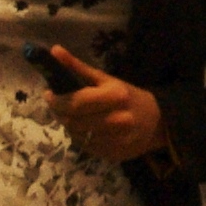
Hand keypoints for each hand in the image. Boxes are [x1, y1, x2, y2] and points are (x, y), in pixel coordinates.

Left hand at [40, 45, 167, 165]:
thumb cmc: (128, 96)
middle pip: (73, 121)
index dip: (57, 100)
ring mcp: (116, 140)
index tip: (49, 94)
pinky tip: (86, 128)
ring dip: (69, 125)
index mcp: (115, 96)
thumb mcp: (107, 79)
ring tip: (74, 116)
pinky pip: (85, 146)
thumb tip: (54, 50)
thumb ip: (78, 66)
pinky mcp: (114, 154)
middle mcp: (117, 120)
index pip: (76, 103)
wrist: (157, 122)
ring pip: (76, 135)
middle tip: (58, 105)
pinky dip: (80, 136)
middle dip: (60, 113)